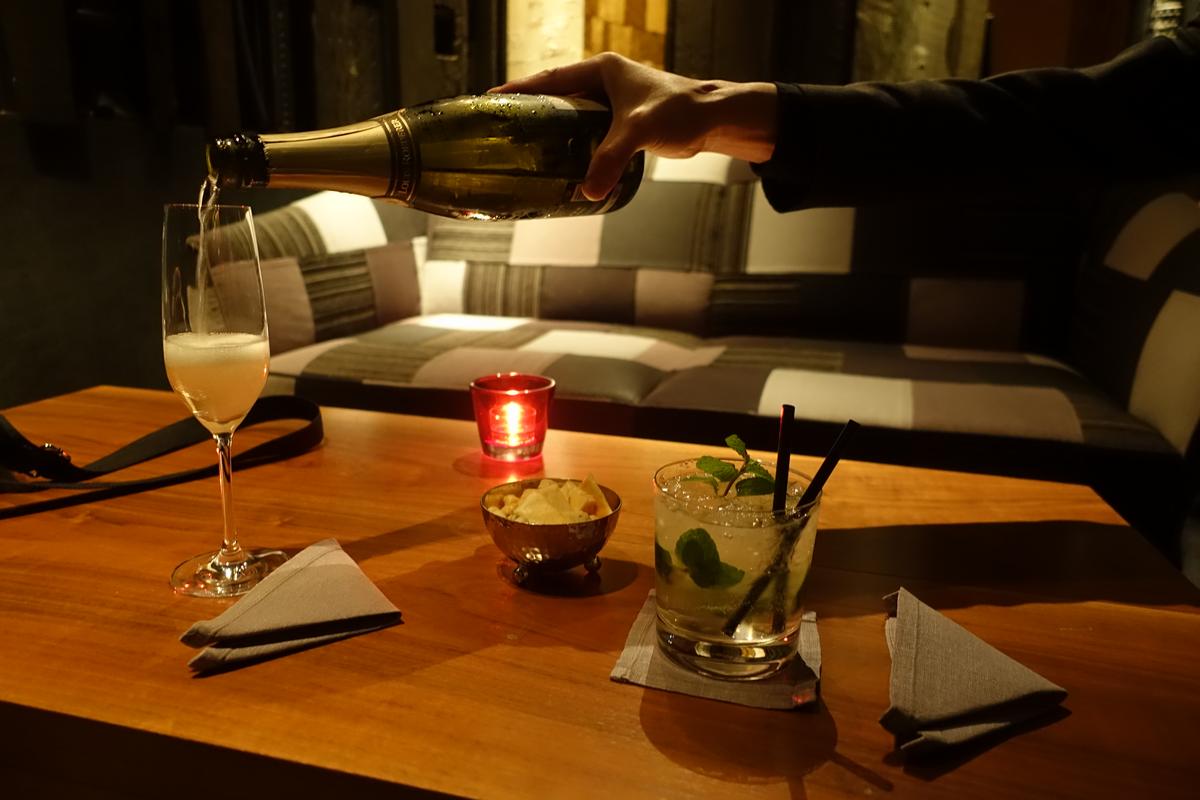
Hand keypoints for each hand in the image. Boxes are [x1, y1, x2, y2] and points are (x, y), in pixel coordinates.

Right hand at [492, 53, 777, 199]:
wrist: (713, 120)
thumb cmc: (680, 112)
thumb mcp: (637, 132)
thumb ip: (609, 160)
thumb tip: (587, 193)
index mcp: (602, 70)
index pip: (551, 78)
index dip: (520, 89)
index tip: (492, 98)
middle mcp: (605, 82)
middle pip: (557, 96)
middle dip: (530, 111)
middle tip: (503, 128)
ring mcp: (614, 102)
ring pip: (573, 115)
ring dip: (552, 130)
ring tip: (524, 148)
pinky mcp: (624, 122)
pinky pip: (589, 131)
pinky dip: (574, 144)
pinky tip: (561, 160)